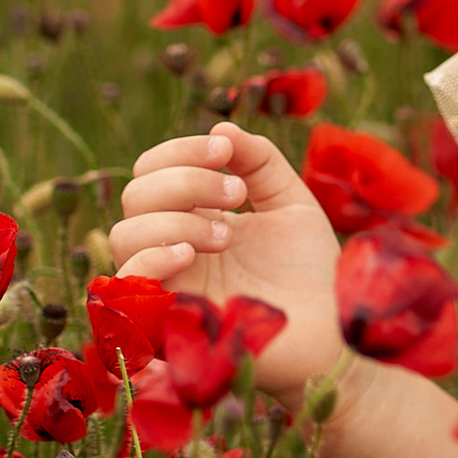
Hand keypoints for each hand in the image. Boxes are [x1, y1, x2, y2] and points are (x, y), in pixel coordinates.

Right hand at [106, 122, 346, 396]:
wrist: (334, 331)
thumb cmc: (312, 271)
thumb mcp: (291, 202)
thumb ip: (260, 160)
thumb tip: (220, 126)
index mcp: (194, 216)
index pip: (153, 171)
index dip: (180, 151)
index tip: (226, 149)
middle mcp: (174, 247)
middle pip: (135, 195)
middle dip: (185, 181)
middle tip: (238, 194)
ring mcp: (168, 284)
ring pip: (124, 234)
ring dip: (175, 219)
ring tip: (228, 233)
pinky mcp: (168, 321)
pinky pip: (128, 285)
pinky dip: (153, 257)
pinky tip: (192, 254)